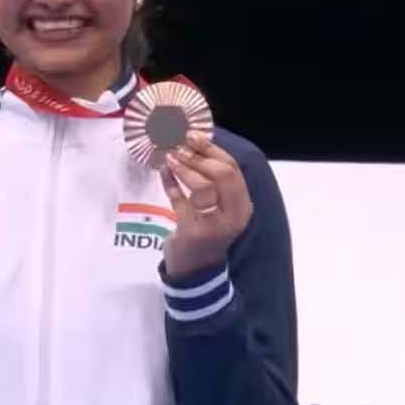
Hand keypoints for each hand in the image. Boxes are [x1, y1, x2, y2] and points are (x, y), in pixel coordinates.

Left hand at [159, 131, 252, 279]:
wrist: (195, 269)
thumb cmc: (206, 230)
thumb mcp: (219, 207)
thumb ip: (213, 182)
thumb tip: (194, 143)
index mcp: (242, 205)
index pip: (232, 170)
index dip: (212, 149)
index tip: (193, 135)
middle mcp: (234, 215)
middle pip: (222, 175)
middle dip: (198, 155)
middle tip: (178, 144)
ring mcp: (214, 224)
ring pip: (203, 187)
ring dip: (184, 167)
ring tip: (169, 156)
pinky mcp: (192, 232)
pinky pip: (180, 201)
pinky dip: (170, 183)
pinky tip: (162, 172)